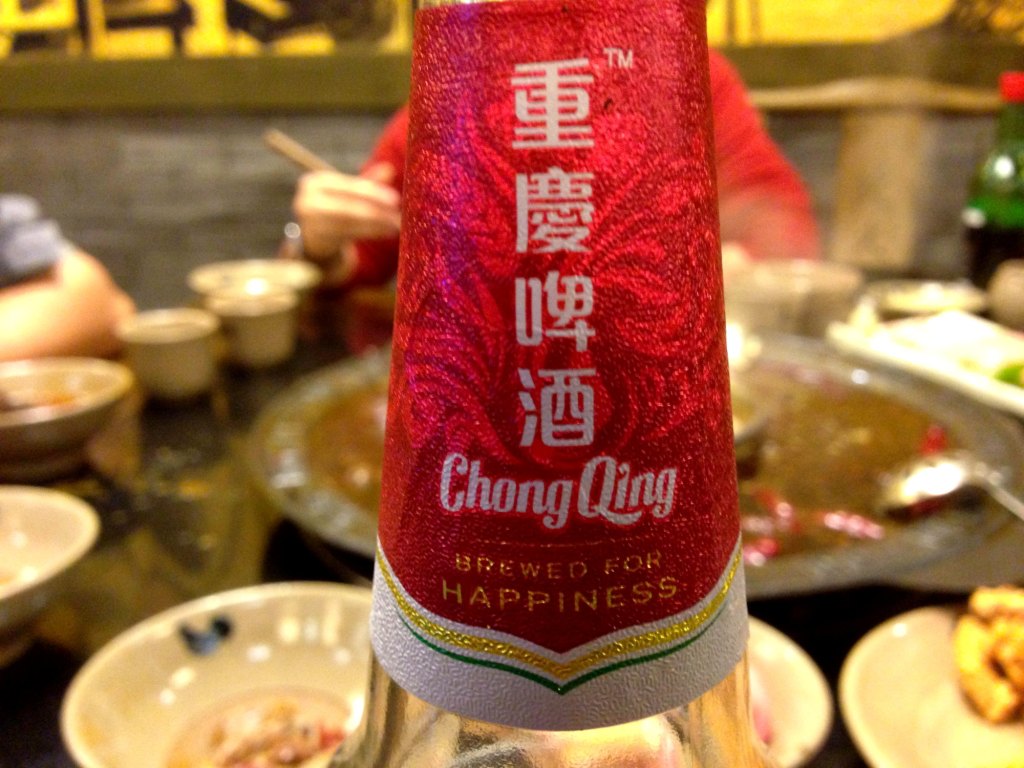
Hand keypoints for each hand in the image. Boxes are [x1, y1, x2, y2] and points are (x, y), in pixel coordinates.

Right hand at [291, 164, 401, 284]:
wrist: (314, 240)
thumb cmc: (335, 210)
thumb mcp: (348, 193)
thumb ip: (367, 183)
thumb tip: (389, 169)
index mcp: (315, 182)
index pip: (348, 186)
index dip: (373, 192)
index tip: (395, 199)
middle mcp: (307, 200)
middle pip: (348, 206)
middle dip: (376, 211)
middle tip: (398, 216)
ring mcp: (309, 222)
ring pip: (350, 223)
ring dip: (376, 225)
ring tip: (396, 226)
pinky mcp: (316, 239)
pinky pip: (348, 236)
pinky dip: (370, 233)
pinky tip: (386, 232)